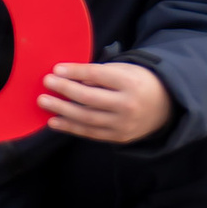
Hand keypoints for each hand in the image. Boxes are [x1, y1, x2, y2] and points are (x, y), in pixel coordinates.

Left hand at [40, 60, 174, 144]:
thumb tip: (64, 75)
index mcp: (130, 83)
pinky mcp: (120, 137)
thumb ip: (97, 73)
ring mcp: (124, 124)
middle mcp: (128, 106)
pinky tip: (54, 121)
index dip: (75, 72)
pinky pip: (92, 133)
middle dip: (65, 90)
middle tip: (46, 82)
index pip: (98, 76)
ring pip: (88, 118)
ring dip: (62, 110)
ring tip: (43, 102)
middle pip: (90, 99)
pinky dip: (71, 128)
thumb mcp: (122, 70)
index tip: (56, 69)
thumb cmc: (135, 81)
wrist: (164, 105)